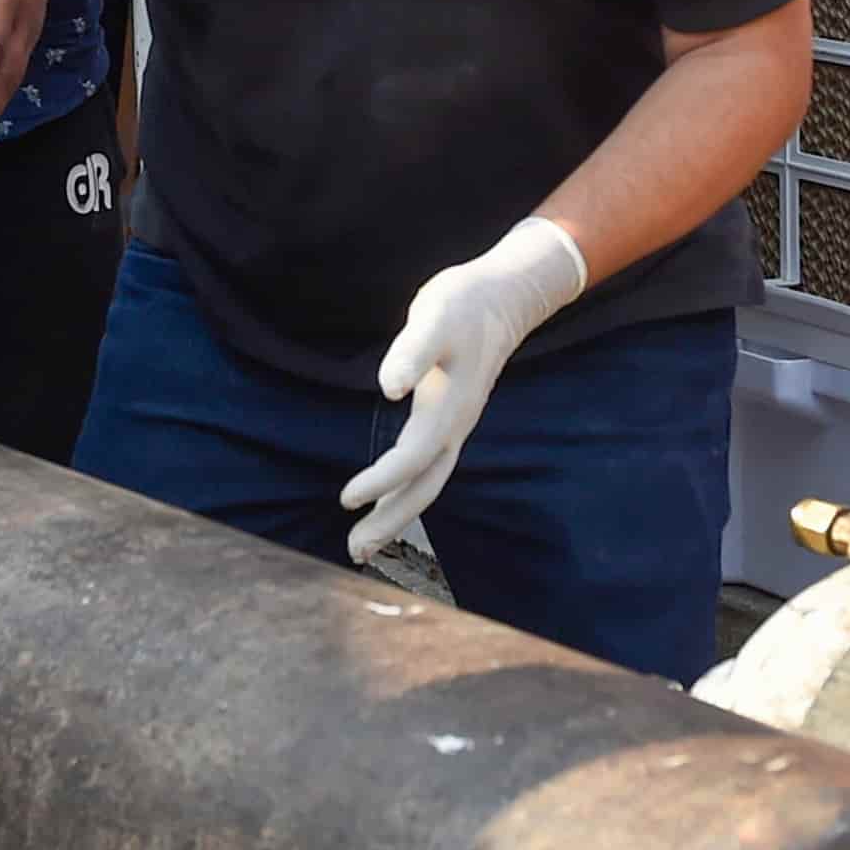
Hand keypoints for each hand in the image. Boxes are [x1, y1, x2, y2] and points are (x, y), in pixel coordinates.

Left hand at [341, 218, 586, 565]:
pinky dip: (404, 492)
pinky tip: (385, 501)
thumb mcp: (435, 316)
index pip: (412, 458)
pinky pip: (426, 469)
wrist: (504, 297)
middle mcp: (455, 428)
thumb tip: (388, 388)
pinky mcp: (451, 421)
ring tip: (364, 544)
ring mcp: (456, 428)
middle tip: (354, 553)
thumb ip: (412, 350)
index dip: (381, 481)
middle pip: (423, 488)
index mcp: (449, 409)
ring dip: (396, 515)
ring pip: (427, 484)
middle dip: (390, 522)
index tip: (345, 499)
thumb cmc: (464, 304)